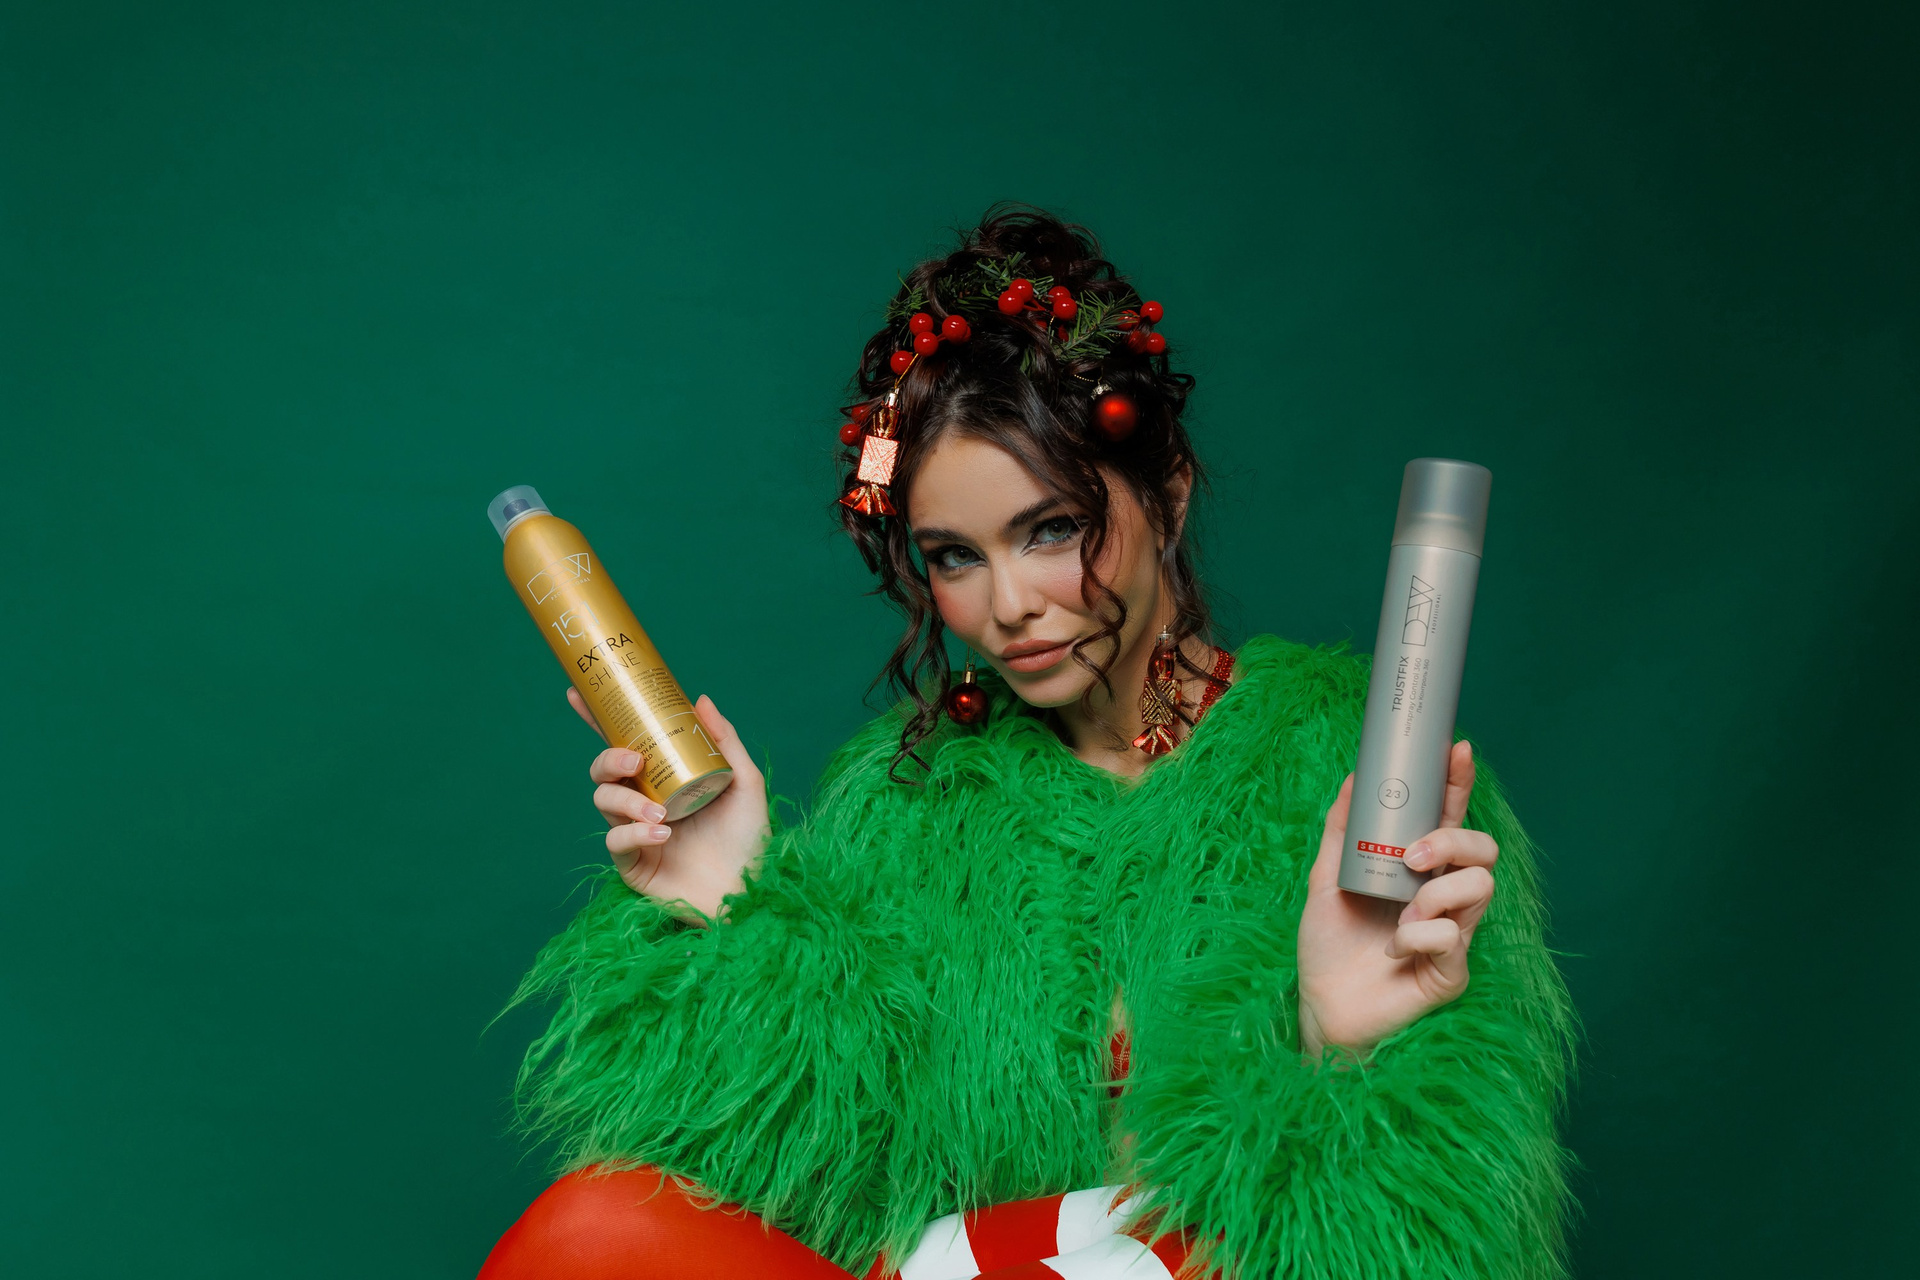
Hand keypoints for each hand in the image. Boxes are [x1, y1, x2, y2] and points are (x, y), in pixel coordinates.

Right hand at [569, 687, 769, 923]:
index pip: (625, 744)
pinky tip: (661, 836)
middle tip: (635, 763)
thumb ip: (725, 742)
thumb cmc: (750, 840)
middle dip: (609, 760)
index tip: (577, 693)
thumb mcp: (744, 783)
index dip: (598, 719)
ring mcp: (635, 834)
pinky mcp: (632, 865)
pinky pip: (615, 842)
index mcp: (665, 780)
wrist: (752, 891)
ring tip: (660, 813)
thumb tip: (701, 699)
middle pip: (603, 771)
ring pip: (604, 802)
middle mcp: (645, 802)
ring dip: (626, 802)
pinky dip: (634, 834)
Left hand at [1296, 740, 1497, 1059]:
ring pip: (1479, 886)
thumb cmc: (1328, 947)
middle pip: (1483, 849)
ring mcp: (1453, 933)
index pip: (1449, 819)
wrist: (1322, 1007)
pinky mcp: (1452, 970)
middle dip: (1452, 840)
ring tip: (1400, 912)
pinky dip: (1416, 937)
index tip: (1458, 750)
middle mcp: (1443, 898)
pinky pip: (1452, 937)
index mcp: (1418, 872)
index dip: (1458, 785)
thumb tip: (1351, 779)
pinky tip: (1393, 949)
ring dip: (1434, 893)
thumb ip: (1341, 832)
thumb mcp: (1326, 879)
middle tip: (1412, 857)